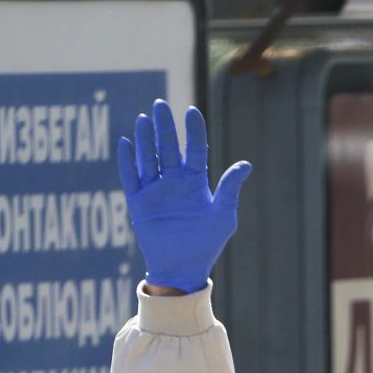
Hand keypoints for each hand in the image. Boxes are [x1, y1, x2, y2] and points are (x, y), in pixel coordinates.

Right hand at [116, 99, 251, 293]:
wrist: (183, 268)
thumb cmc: (207, 243)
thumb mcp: (223, 215)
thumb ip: (230, 189)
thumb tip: (246, 164)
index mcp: (195, 180)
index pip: (194, 149)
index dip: (193, 131)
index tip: (191, 112)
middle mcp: (173, 180)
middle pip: (167, 147)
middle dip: (164, 127)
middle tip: (160, 104)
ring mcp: (155, 190)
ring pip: (148, 158)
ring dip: (145, 139)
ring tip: (143, 119)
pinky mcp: (138, 203)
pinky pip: (130, 178)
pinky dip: (127, 161)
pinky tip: (125, 143)